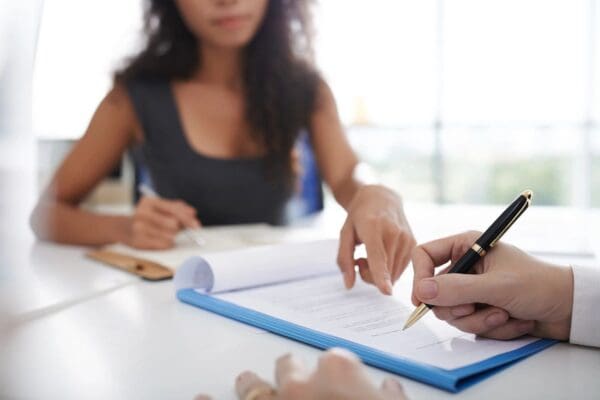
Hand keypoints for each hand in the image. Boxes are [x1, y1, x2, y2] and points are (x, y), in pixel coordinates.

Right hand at [123, 195, 199, 248]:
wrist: (123, 228)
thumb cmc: (147, 217)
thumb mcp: (159, 208)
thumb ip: (177, 208)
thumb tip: (192, 212)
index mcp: (148, 201)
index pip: (173, 210)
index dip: (187, 218)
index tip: (197, 225)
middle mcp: (141, 213)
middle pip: (173, 223)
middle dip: (179, 228)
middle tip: (179, 229)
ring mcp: (138, 228)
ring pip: (170, 235)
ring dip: (172, 236)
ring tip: (163, 233)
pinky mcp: (138, 241)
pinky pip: (164, 244)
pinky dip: (167, 243)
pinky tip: (159, 239)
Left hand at [195, 349, 406, 399]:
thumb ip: (390, 399)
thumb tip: (387, 390)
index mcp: (339, 372)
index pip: (335, 362)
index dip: (338, 376)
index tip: (340, 387)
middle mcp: (299, 384)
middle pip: (289, 366)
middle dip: (292, 373)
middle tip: (295, 384)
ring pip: (253, 386)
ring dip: (251, 384)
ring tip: (246, 382)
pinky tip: (199, 399)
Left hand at [337, 185, 415, 294]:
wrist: (382, 198)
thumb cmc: (359, 217)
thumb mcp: (344, 234)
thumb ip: (344, 259)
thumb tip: (349, 285)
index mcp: (374, 227)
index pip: (378, 256)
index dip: (381, 275)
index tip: (387, 291)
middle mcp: (395, 233)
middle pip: (384, 272)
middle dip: (369, 275)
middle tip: (360, 260)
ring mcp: (407, 239)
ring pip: (393, 275)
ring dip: (380, 274)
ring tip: (372, 255)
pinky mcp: (414, 245)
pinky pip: (400, 270)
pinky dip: (389, 269)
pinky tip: (383, 254)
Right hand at [411, 231, 573, 339]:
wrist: (568, 309)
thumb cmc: (538, 286)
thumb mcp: (496, 286)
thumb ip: (457, 289)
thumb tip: (422, 291)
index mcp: (467, 246)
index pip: (425, 255)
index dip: (420, 276)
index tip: (422, 298)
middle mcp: (466, 267)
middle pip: (435, 290)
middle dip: (459, 306)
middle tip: (477, 307)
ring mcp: (472, 290)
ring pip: (451, 312)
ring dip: (479, 319)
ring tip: (504, 314)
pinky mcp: (479, 309)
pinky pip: (468, 324)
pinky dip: (490, 327)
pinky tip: (512, 320)